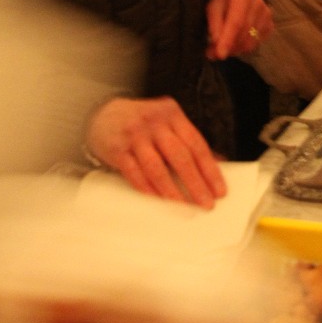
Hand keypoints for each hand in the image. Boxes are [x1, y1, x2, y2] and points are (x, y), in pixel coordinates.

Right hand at [86, 96, 226, 206]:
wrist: (103, 114)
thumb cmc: (142, 123)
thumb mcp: (167, 124)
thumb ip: (187, 141)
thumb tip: (217, 164)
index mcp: (172, 114)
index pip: (197, 144)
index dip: (210, 170)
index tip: (219, 190)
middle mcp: (155, 122)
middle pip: (180, 156)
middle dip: (195, 184)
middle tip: (205, 204)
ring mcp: (135, 135)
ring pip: (157, 167)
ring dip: (172, 192)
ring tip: (184, 208)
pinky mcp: (117, 148)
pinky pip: (134, 173)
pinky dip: (147, 189)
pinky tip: (157, 201)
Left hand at [205, 0, 272, 60]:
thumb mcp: (213, 5)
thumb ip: (214, 24)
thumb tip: (216, 43)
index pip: (236, 23)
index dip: (228, 40)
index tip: (220, 55)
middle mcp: (259, 5)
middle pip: (244, 35)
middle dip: (227, 48)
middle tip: (212, 53)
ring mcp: (267, 16)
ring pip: (251, 42)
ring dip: (234, 49)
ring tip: (222, 47)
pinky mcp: (270, 25)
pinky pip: (256, 43)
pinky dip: (243, 47)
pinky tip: (235, 41)